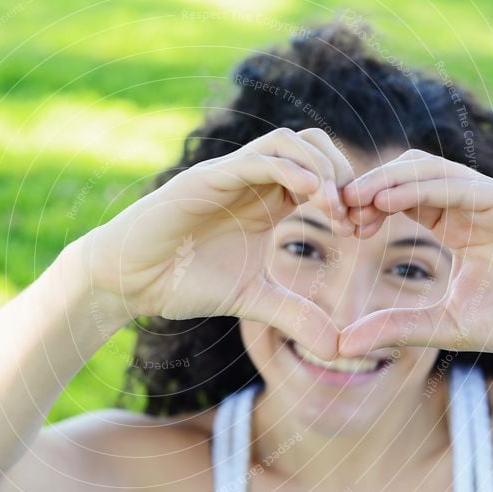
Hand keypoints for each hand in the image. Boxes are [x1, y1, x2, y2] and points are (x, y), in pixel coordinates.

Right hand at [83, 127, 354, 359]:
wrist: (131, 281)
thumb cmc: (185, 282)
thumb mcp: (252, 301)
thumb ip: (294, 316)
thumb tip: (336, 349)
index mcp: (267, 202)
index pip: (322, 173)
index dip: (349, 195)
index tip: (362, 230)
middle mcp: (252, 181)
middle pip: (313, 144)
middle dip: (343, 173)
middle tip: (352, 216)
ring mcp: (230, 176)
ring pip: (288, 142)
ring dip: (321, 167)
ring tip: (334, 207)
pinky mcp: (207, 179)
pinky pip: (256, 159)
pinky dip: (289, 169)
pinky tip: (311, 196)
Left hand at [337, 149, 492, 366]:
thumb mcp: (444, 325)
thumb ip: (395, 327)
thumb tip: (341, 344)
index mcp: (453, 225)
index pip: (401, 199)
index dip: (367, 205)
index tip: (338, 224)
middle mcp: (469, 206)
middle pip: (408, 175)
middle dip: (369, 187)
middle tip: (336, 207)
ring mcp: (491, 200)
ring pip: (430, 171)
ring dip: (387, 180)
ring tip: (353, 199)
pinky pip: (460, 187)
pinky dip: (421, 188)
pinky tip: (386, 202)